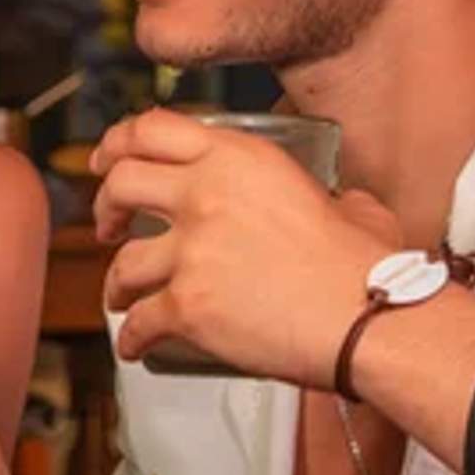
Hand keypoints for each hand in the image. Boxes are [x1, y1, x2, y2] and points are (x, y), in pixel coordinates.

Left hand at [90, 109, 396, 391]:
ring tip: (121, 294)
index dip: (120, 142)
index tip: (108, 157)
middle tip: (107, 224)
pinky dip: (132, 338)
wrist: (370, 317)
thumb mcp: (347, 202)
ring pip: (122, 262)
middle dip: (104, 206)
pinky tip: (136, 345)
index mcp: (241, 158)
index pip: (154, 129)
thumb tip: (335, 207)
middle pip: (122, 184)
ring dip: (116, 283)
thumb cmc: (369, 268)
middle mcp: (206, 194)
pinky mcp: (188, 306)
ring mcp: (192, 251)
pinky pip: (139, 322)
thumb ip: (325, 194)